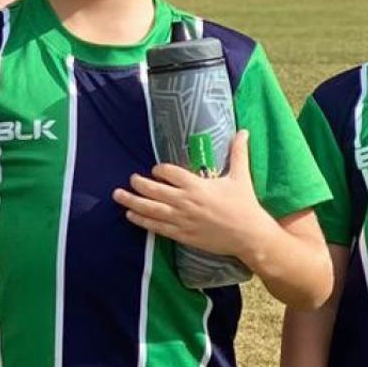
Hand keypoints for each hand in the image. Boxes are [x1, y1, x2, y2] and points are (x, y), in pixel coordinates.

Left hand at [112, 132, 271, 259]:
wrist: (249, 235)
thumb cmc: (245, 205)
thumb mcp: (241, 176)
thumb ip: (238, 153)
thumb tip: (243, 131)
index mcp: (197, 185)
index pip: (170, 172)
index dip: (160, 169)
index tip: (156, 170)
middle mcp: (186, 201)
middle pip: (154, 190)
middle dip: (138, 184)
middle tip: (130, 179)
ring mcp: (182, 219)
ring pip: (151, 209)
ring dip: (132, 202)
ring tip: (118, 196)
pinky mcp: (182, 234)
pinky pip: (157, 227)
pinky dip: (142, 221)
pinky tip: (131, 215)